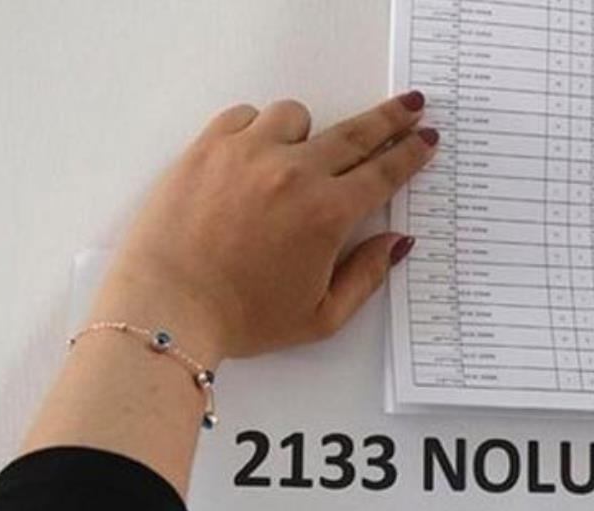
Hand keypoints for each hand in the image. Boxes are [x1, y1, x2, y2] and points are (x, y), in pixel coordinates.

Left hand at [90, 92, 436, 362]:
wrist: (167, 309)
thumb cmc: (243, 320)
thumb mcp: (321, 317)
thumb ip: (367, 276)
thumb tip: (398, 242)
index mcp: (328, 215)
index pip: (384, 173)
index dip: (411, 153)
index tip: (425, 138)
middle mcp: (295, 174)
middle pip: (356, 133)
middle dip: (388, 120)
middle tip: (408, 106)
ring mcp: (249, 154)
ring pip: (296, 117)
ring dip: (307, 132)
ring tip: (301, 154)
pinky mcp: (208, 148)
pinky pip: (245, 115)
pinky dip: (257, 128)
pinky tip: (255, 152)